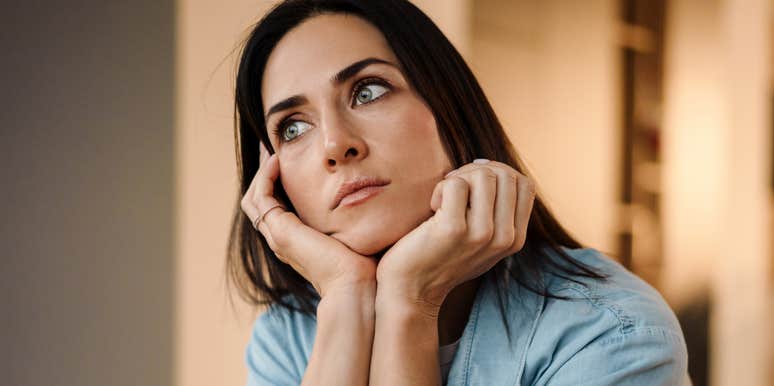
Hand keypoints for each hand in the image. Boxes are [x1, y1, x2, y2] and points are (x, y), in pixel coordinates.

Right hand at [240, 143, 376, 297]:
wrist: (356, 286)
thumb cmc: (363, 264)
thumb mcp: (353, 232)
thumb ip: (351, 217)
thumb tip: (368, 196)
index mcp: (295, 241)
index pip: (274, 207)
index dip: (275, 183)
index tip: (286, 159)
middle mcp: (282, 239)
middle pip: (258, 202)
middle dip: (263, 174)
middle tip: (272, 148)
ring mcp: (278, 237)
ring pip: (255, 198)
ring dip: (261, 172)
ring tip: (272, 150)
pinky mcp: (282, 232)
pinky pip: (262, 198)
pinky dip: (265, 177)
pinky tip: (277, 161)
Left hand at [375, 159, 535, 311]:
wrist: (411, 291)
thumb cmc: (441, 257)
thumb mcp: (482, 241)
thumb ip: (497, 213)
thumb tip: (494, 169)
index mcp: (515, 239)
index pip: (524, 184)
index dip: (497, 173)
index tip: (472, 184)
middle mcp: (504, 238)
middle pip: (505, 174)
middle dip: (475, 171)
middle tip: (452, 188)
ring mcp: (481, 234)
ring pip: (483, 175)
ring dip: (458, 178)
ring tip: (443, 199)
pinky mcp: (453, 229)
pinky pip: (455, 184)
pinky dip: (440, 189)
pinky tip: (432, 209)